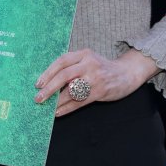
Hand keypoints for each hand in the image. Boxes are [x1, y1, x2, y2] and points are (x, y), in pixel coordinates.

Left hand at [34, 48, 159, 116]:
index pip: (61, 61)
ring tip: (47, 108)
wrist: (127, 73)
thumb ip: (71, 66)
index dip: (48, 73)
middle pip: (64, 75)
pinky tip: (58, 112)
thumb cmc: (101, 67)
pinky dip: (67, 108)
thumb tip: (48, 80)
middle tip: (38, 98)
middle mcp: (89, 64)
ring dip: (57, 101)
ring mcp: (95, 78)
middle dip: (49, 88)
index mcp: (83, 54)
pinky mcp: (100, 91)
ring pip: (71, 91)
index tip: (38, 84)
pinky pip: (80, 102)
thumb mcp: (87, 60)